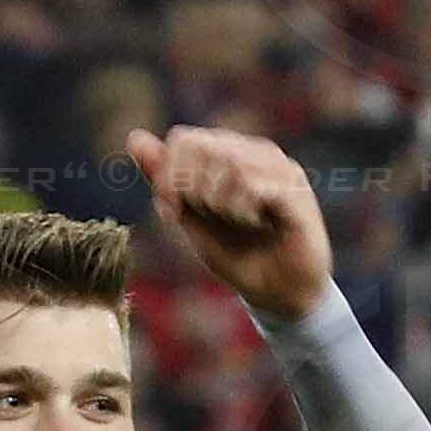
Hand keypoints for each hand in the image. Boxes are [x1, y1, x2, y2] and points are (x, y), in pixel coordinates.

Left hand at [128, 125, 334, 320]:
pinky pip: (256, 184)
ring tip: (235, 220)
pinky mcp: (296, 190)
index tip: (171, 213)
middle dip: (192, 189)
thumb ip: (166, 180)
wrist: (279, 292)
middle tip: (206, 215)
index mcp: (229, 154)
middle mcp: (255, 152)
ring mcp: (279, 167)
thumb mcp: (192, 218)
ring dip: (219, 200)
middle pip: (203, 147)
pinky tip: (253, 222)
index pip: (184, 140)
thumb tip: (134, 138)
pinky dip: (243, 207)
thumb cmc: (237, 254)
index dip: (168, 177)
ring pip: (230, 162)